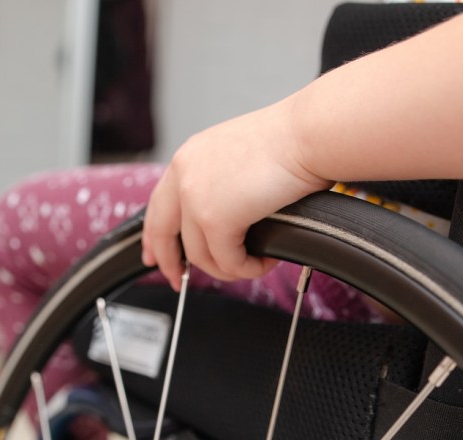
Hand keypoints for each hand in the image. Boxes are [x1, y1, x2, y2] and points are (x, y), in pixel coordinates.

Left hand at [142, 96, 331, 289]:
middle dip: (169, 263)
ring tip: (255, 262)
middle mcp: (184, 175)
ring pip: (200, 256)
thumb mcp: (237, 159)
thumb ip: (219, 186)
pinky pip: (228, 261)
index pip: (159, 205)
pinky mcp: (216, 220)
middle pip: (162, 234)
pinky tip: (266, 260)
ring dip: (229, 267)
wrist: (308, 135)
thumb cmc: (291, 143)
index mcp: (188, 158)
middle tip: (176, 280)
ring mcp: (195, 198)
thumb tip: (225, 222)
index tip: (154, 256)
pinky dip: (248, 268)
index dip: (154, 236)